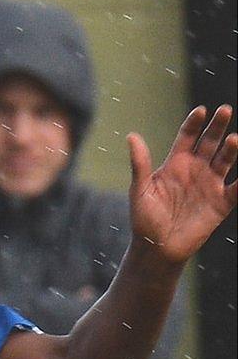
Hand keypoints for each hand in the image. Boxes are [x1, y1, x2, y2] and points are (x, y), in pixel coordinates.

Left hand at [128, 105, 237, 265]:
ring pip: (226, 160)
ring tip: (234, 140)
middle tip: (224, 110)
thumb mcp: (140, 190)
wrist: (157, 248)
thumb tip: (131, 135)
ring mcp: (211, 184)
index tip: (201, 111)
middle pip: (210, 142)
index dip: (194, 124)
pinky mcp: (222, 202)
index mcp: (175, 164)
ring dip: (232, 149)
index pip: (187, 137)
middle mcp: (196, 169)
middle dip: (217, 127)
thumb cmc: (144, 219)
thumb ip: (140, 164)